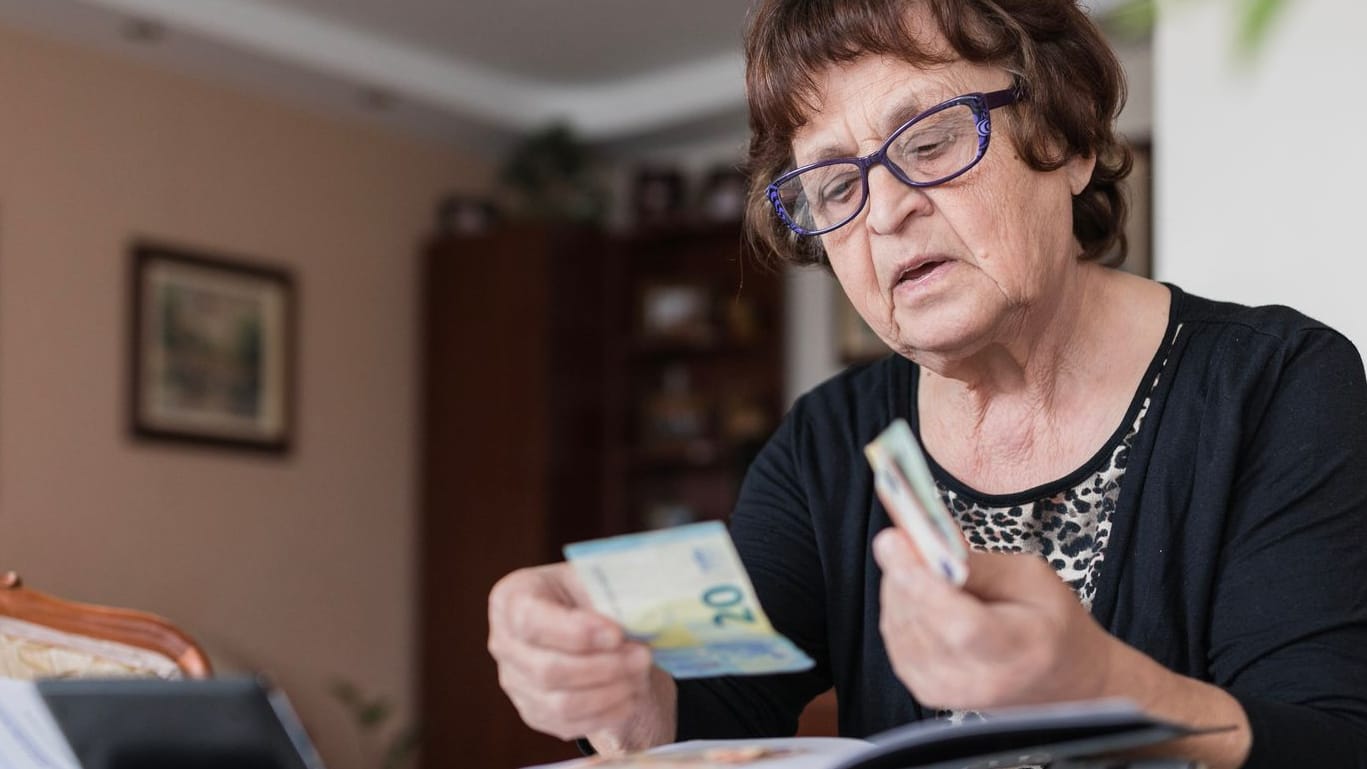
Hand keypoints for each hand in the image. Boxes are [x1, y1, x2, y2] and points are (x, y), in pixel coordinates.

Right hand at [487, 562, 674, 752]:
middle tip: (642, 655)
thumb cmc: (589, 596)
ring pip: (560, 704)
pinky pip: (570, 724)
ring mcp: (516, 682)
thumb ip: (610, 594)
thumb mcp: (597, 579)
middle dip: (604, 667)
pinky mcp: (535, 712)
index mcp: (512, 598)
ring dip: (609, 692)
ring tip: (640, 674)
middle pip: (547, 670)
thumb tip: (642, 615)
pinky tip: (631, 695)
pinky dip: (607, 713)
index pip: (530, 621)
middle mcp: (504, 643)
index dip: (575, 632)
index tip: (616, 634)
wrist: (589, 627)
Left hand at [871, 528, 1115, 709]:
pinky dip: (900, 606)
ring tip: (925, 568)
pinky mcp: (924, 690)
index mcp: (1020, 650)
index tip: (893, 541)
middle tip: (906, 537)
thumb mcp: (1029, 576)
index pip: (958, 625)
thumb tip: (921, 538)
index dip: (920, 582)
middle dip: (903, 571)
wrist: (1059, 679)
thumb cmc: (1050, 622)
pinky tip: (919, 592)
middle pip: (919, 621)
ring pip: (898, 624)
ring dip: (901, 586)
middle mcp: (979, 682)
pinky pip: (894, 636)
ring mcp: (947, 692)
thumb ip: (974, 562)